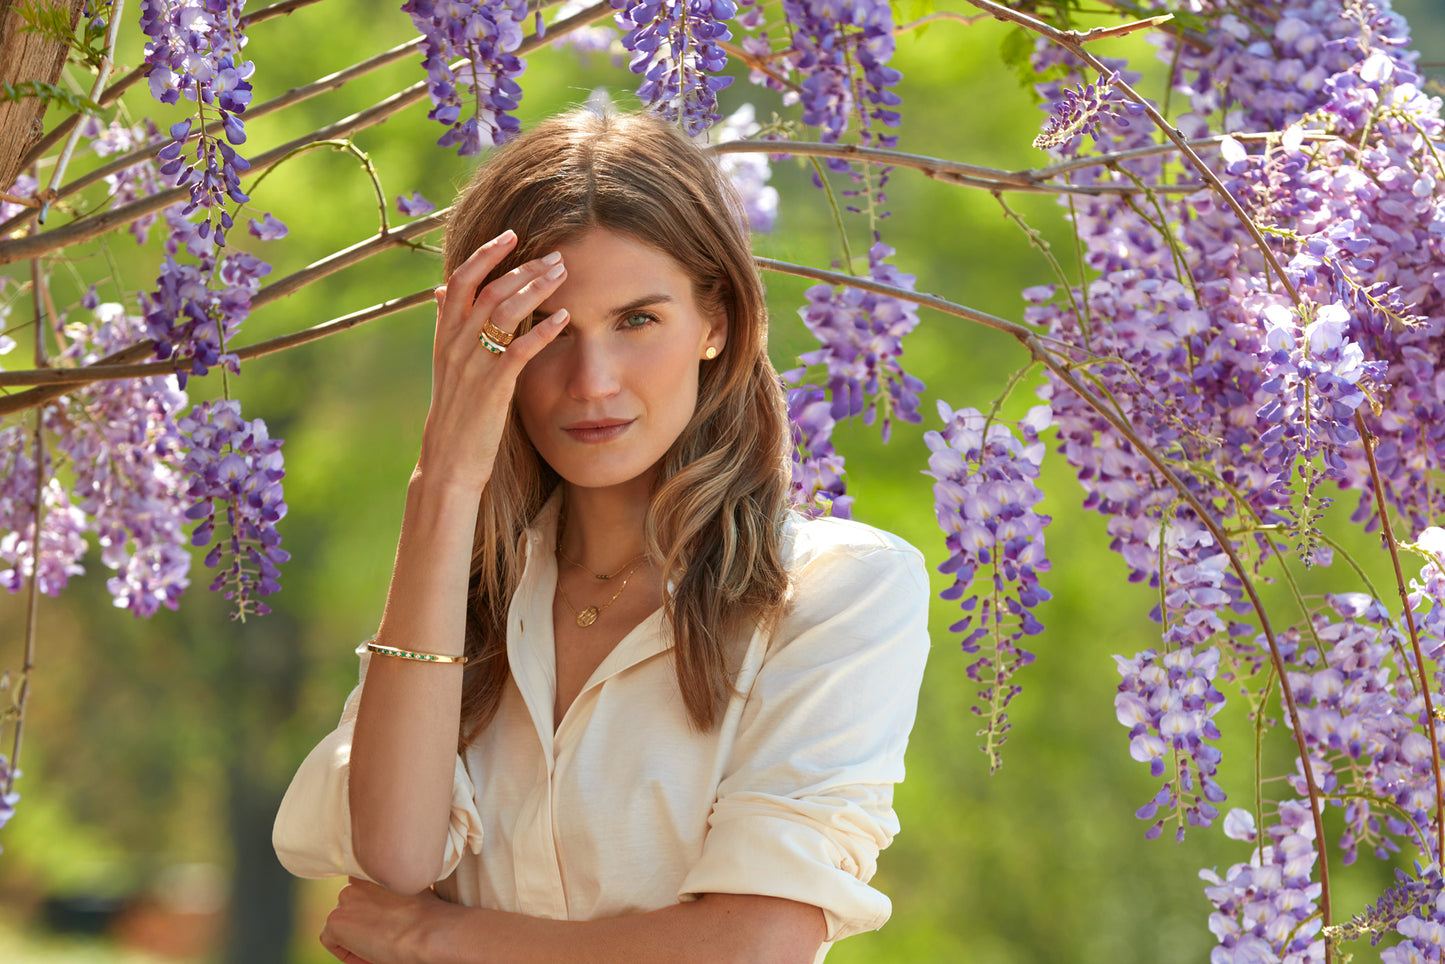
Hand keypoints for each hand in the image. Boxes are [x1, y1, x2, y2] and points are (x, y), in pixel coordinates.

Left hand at [320, 877, 449, 963]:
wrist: (429, 931)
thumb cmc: (432, 915)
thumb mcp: (414, 889)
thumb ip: (396, 888)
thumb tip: (394, 905)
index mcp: (376, 866)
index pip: (364, 891)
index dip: (374, 912)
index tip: (390, 925)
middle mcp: (357, 877)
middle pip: (351, 907)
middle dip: (364, 925)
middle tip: (385, 939)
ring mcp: (345, 897)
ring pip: (341, 924)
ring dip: (356, 938)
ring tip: (380, 949)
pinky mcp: (336, 920)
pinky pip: (331, 941)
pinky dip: (347, 953)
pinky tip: (371, 956)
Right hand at [418, 229, 570, 492]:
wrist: (447, 462)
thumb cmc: (455, 415)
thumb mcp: (446, 366)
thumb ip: (448, 327)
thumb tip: (443, 291)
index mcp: (444, 337)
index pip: (461, 281)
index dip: (485, 254)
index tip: (511, 234)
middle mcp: (455, 345)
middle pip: (489, 289)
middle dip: (524, 268)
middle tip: (556, 256)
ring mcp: (472, 365)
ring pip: (503, 311)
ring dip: (536, 288)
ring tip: (563, 275)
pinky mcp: (492, 388)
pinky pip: (519, 349)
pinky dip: (542, 329)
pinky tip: (564, 318)